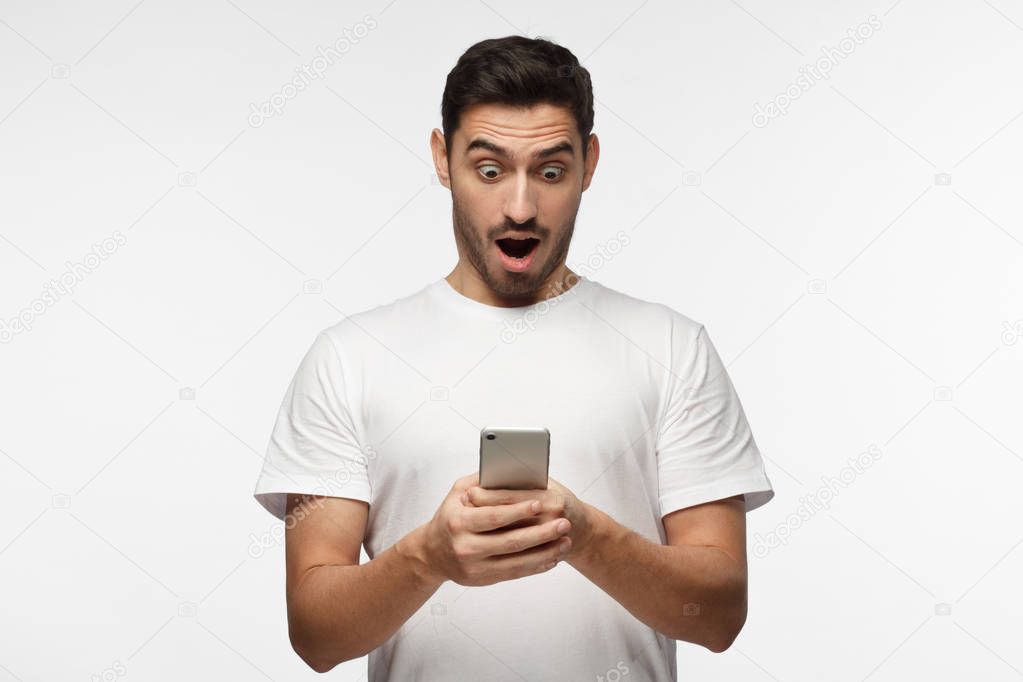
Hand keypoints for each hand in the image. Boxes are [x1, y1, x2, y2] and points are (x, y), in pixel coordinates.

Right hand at [418, 472, 572, 585]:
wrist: (432, 553)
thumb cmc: (451, 515)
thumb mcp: (458, 493)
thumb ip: (483, 480)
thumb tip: (510, 467)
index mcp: (458, 521)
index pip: (493, 516)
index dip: (518, 511)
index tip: (539, 504)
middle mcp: (465, 547)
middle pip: (510, 541)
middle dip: (541, 533)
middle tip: (564, 523)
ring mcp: (474, 567)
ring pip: (517, 562)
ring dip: (545, 553)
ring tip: (566, 542)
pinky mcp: (483, 579)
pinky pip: (515, 573)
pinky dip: (536, 566)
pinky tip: (552, 558)